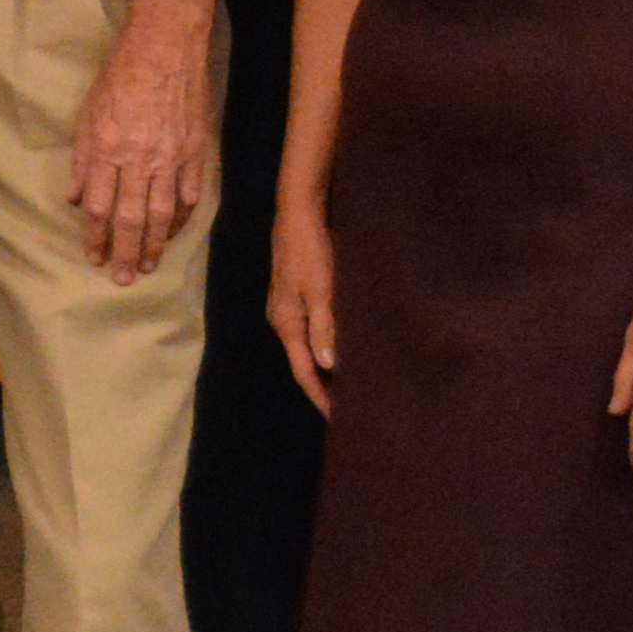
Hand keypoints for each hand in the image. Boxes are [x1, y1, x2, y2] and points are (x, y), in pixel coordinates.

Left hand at [67, 24, 210, 282]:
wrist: (164, 50)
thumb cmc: (118, 79)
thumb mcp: (86, 114)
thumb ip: (82, 159)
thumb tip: (77, 199)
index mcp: (106, 150)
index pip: (98, 207)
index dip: (94, 237)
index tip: (92, 257)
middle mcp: (138, 160)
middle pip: (130, 219)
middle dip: (124, 253)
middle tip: (121, 279)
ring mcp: (171, 158)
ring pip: (161, 214)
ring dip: (153, 245)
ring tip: (146, 266)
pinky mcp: (195, 152)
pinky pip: (188, 195)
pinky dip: (180, 219)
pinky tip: (172, 233)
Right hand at [264, 193, 339, 411]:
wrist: (298, 212)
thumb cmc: (312, 251)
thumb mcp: (322, 290)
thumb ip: (324, 328)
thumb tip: (328, 367)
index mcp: (286, 323)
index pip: (303, 371)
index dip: (321, 396)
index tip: (339, 418)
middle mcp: (282, 320)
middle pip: (303, 363)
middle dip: (323, 386)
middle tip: (349, 406)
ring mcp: (287, 307)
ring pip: (307, 347)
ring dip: (326, 367)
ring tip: (349, 383)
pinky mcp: (296, 294)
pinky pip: (310, 331)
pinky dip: (326, 345)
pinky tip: (342, 347)